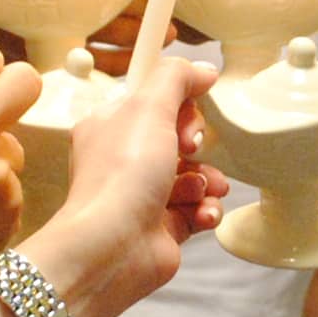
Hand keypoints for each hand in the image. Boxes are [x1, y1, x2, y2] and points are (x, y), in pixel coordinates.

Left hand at [17, 53, 222, 316]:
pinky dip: (206, 210)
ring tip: (203, 189)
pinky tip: (204, 214)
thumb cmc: (123, 173)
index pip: (152, 102)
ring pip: (193, 176)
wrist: (113, 246)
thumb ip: (176, 78)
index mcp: (110, 126)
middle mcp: (123, 160)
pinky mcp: (163, 228)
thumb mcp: (149, 107)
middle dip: (196, 142)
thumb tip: (203, 70)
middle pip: (177, 137)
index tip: (190, 106)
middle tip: (191, 149)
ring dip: (207, 180)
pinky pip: (197, 209)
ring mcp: (143, 196)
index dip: (178, 103)